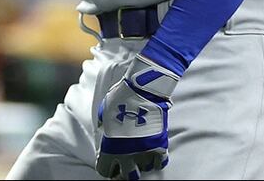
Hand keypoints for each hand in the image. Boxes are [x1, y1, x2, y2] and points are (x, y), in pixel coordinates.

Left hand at [96, 55, 178, 179]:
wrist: (142, 91)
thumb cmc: (120, 99)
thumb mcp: (104, 113)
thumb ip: (105, 129)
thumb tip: (104, 133)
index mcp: (110, 148)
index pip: (104, 170)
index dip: (105, 166)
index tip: (108, 162)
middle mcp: (127, 154)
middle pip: (126, 176)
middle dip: (124, 172)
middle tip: (124, 166)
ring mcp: (145, 152)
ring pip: (144, 169)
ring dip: (141, 163)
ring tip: (140, 155)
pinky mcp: (160, 147)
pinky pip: (160, 162)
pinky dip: (156, 160)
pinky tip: (153, 153)